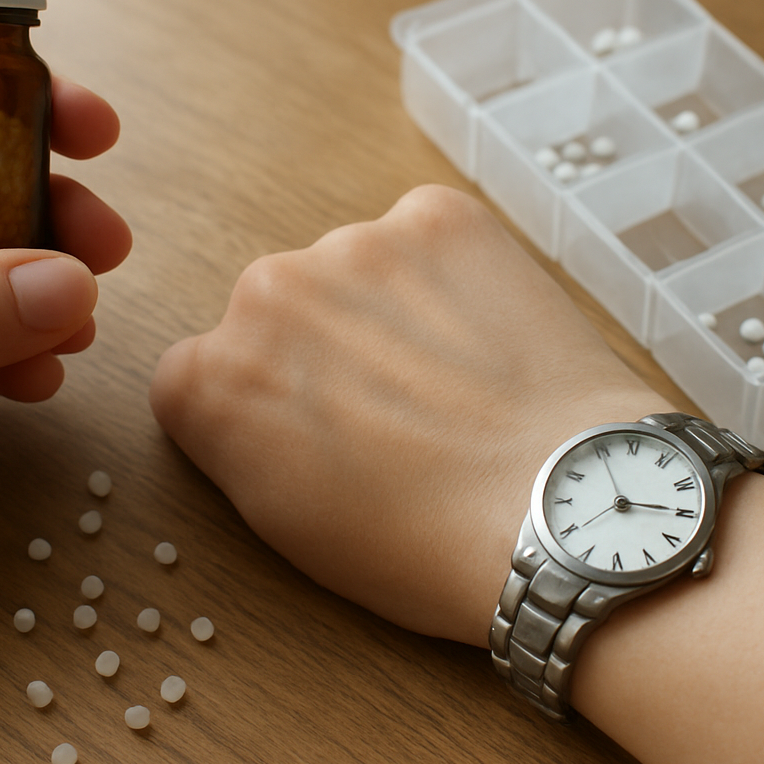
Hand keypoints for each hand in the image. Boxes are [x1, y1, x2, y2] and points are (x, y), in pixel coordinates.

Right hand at [151, 185, 669, 645]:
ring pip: (352, 272)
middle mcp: (262, 291)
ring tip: (453, 383)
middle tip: (392, 415)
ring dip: (384, 311)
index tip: (311, 442)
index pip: (204, 372)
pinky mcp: (438, 216)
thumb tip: (246, 398)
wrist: (558, 513)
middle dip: (320, 352)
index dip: (262, 412)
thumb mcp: (284, 525)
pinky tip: (486, 339)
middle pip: (278, 313)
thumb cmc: (424, 546)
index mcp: (207, 378)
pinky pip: (422, 236)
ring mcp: (353, 244)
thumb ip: (235, 440)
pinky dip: (447, 274)